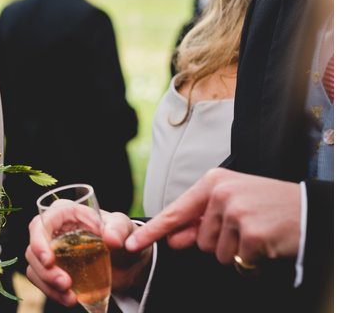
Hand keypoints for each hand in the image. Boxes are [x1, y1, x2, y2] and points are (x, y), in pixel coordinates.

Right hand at [25, 210, 150, 306]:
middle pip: (33, 248)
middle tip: (65, 284)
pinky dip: (52, 293)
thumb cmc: (121, 236)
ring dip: (48, 284)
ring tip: (70, 297)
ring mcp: (50, 251)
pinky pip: (42, 281)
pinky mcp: (53, 269)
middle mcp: (53, 231)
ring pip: (35, 267)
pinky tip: (70, 299)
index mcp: (65, 214)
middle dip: (45, 270)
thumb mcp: (124, 228)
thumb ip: (119, 230)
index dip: (39, 241)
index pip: (41, 223)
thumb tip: (111, 239)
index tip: (49, 260)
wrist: (128, 261)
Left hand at [125, 168, 301, 265]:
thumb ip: (199, 221)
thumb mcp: (231, 204)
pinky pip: (238, 260)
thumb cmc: (268, 206)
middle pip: (199, 240)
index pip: (175, 211)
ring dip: (236, 251)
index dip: (153, 231)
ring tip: (257, 232)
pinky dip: (252, 259)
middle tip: (247, 227)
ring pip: (216, 252)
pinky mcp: (252, 233)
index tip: (132, 243)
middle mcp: (221, 194)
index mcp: (213, 182)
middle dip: (220, 242)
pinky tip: (266, 242)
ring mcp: (236, 212)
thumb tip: (172, 239)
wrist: (311, 211)